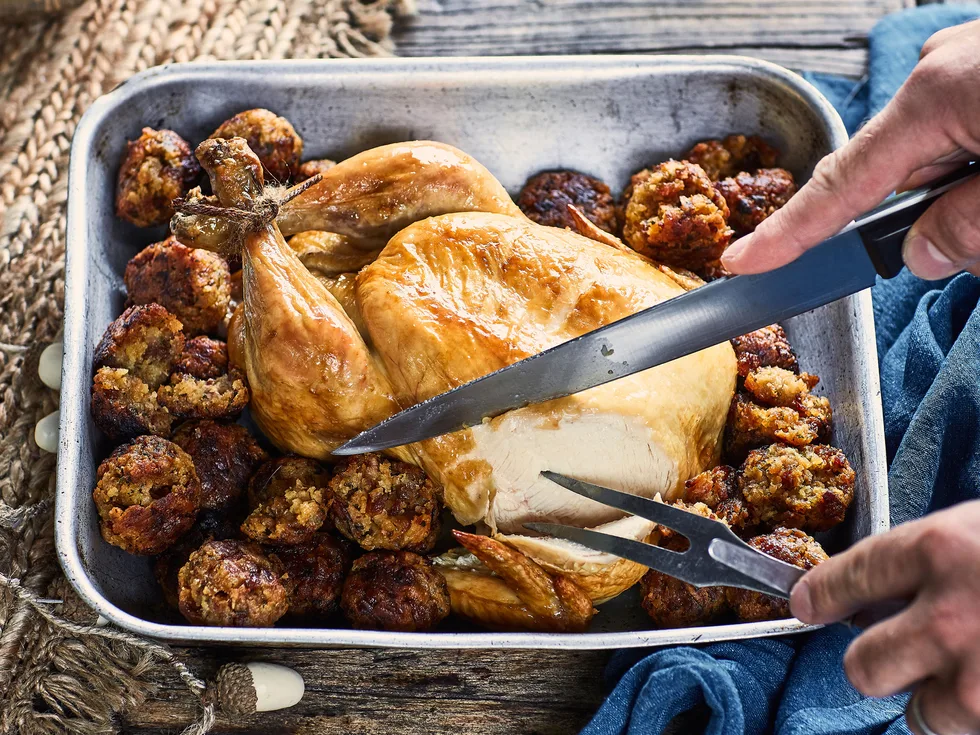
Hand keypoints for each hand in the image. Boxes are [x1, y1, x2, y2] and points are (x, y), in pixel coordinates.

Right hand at [721, 20, 979, 279]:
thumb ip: (966, 228)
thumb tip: (925, 252)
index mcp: (936, 94)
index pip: (840, 185)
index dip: (789, 232)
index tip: (744, 259)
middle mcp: (942, 68)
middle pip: (897, 174)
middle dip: (925, 216)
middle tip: (973, 239)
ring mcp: (969, 58)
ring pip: (938, 153)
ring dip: (966, 189)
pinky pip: (966, 127)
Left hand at [789, 500, 979, 734]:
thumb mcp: (979, 528)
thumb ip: (928, 559)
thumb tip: (879, 593)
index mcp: (939, 550)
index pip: (850, 576)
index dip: (821, 594)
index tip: (804, 605)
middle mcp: (947, 616)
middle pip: (863, 665)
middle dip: (875, 661)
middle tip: (905, 649)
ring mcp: (977, 674)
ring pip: (916, 711)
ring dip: (935, 696)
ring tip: (972, 666)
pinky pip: (960, 727)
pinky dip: (973, 713)